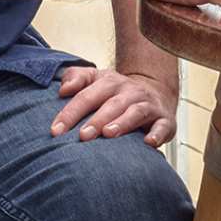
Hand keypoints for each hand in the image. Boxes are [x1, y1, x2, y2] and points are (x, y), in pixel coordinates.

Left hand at [51, 67, 177, 148]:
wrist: (155, 93)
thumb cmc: (116, 93)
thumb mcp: (96, 80)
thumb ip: (76, 78)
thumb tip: (63, 88)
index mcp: (110, 82)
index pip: (87, 95)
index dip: (70, 112)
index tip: (56, 130)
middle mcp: (130, 91)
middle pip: (112, 104)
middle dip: (97, 119)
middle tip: (82, 136)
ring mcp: (148, 105)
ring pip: (136, 112)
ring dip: (123, 123)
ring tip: (109, 134)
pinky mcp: (164, 121)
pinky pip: (162, 126)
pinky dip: (157, 134)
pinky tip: (148, 142)